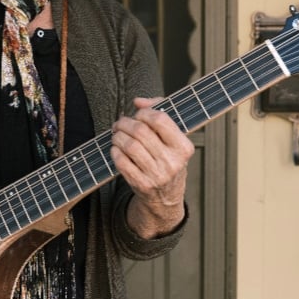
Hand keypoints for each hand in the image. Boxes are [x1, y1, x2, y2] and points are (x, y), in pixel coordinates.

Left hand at [111, 97, 193, 238]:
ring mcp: (157, 175)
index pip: (160, 120)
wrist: (166, 196)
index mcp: (183, 147)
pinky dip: (115, 151)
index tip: (138, 114)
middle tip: (120, 123)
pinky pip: (121, 162)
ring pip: (129, 146)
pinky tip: (117, 149)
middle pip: (140, 132)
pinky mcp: (142, 185)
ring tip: (117, 135)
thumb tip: (138, 101)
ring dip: (118, 136)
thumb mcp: (172, 137)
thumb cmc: (168, 158)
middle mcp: (172, 162)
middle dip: (125, 123)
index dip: (144, 112)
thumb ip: (159, 110)